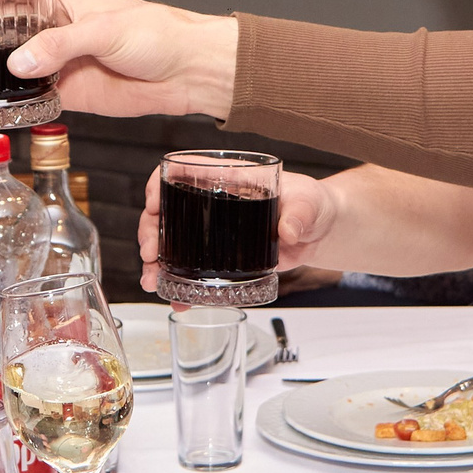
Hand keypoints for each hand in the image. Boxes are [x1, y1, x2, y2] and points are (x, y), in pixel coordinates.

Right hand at [8, 0, 239, 119]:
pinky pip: (34, 96)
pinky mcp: (69, 92)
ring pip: (17, 63)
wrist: (187, 72)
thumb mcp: (104, 30)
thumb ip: (60, 45)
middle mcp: (57, 28)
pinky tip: (0, 104)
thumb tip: (20, 62)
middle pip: (7, 26)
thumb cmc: (157, 34)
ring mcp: (61, 61)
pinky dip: (16, 101)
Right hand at [136, 166, 339, 290]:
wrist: (322, 231)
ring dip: (157, 263)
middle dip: (150, 232)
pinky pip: (194, 272)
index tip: (154, 204)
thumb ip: (299, 214)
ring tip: (153, 280)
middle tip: (150, 252)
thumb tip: (288, 229)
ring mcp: (213, 234)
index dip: (159, 185)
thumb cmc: (312, 204)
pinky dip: (183, 288)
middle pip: (167, 212)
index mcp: (227, 180)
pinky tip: (177, 300)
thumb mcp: (308, 203)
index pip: (181, 172)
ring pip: (172, 244)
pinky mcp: (222, 260)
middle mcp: (213, 205)